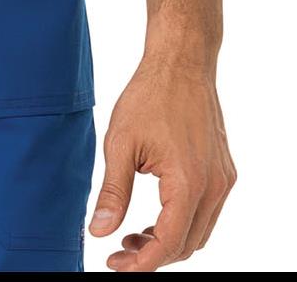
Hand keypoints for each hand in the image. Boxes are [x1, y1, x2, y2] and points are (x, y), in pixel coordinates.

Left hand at [88, 54, 236, 269]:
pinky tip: (156, 212)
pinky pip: (207, 212)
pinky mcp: (224, 170)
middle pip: (187, 245)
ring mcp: (223, 179)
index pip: (168, 244)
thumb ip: (113, 192)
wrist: (181, 61)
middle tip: (119, 250)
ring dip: (169, 241)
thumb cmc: (150, 95)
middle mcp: (214, 186)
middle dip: (153, 255)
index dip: (141, 263)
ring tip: (133, 233)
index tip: (113, 265)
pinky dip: (183, 222)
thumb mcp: (121, 143)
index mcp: (188, 182)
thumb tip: (99, 232)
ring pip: (200, 232)